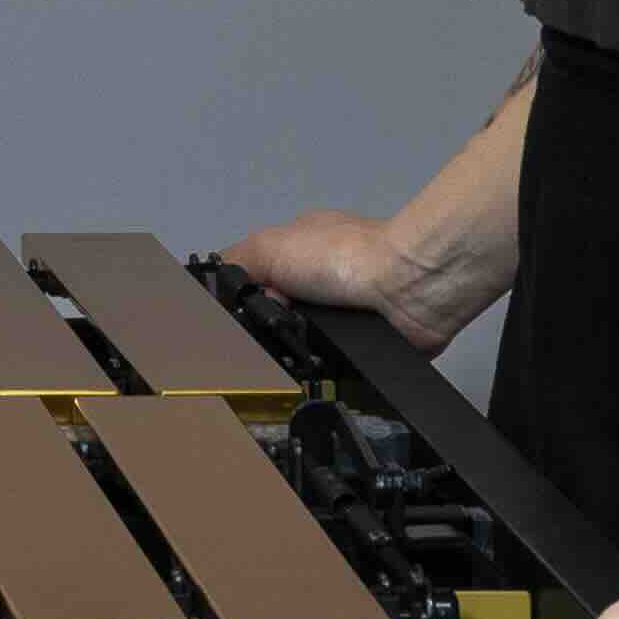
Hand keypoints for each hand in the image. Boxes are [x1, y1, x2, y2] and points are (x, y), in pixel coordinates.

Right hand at [221, 208, 486, 344]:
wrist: (407, 287)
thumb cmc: (344, 256)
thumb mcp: (270, 246)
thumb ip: (236, 261)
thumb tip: (211, 284)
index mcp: (300, 251)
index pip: (257, 279)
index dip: (242, 302)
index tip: (231, 323)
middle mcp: (324, 280)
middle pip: (277, 316)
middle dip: (266, 332)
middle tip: (258, 346)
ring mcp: (347, 313)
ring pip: (303, 343)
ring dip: (294, 353)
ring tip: (285, 364)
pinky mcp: (367, 343)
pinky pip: (334, 364)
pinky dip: (325, 369)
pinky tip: (316, 372)